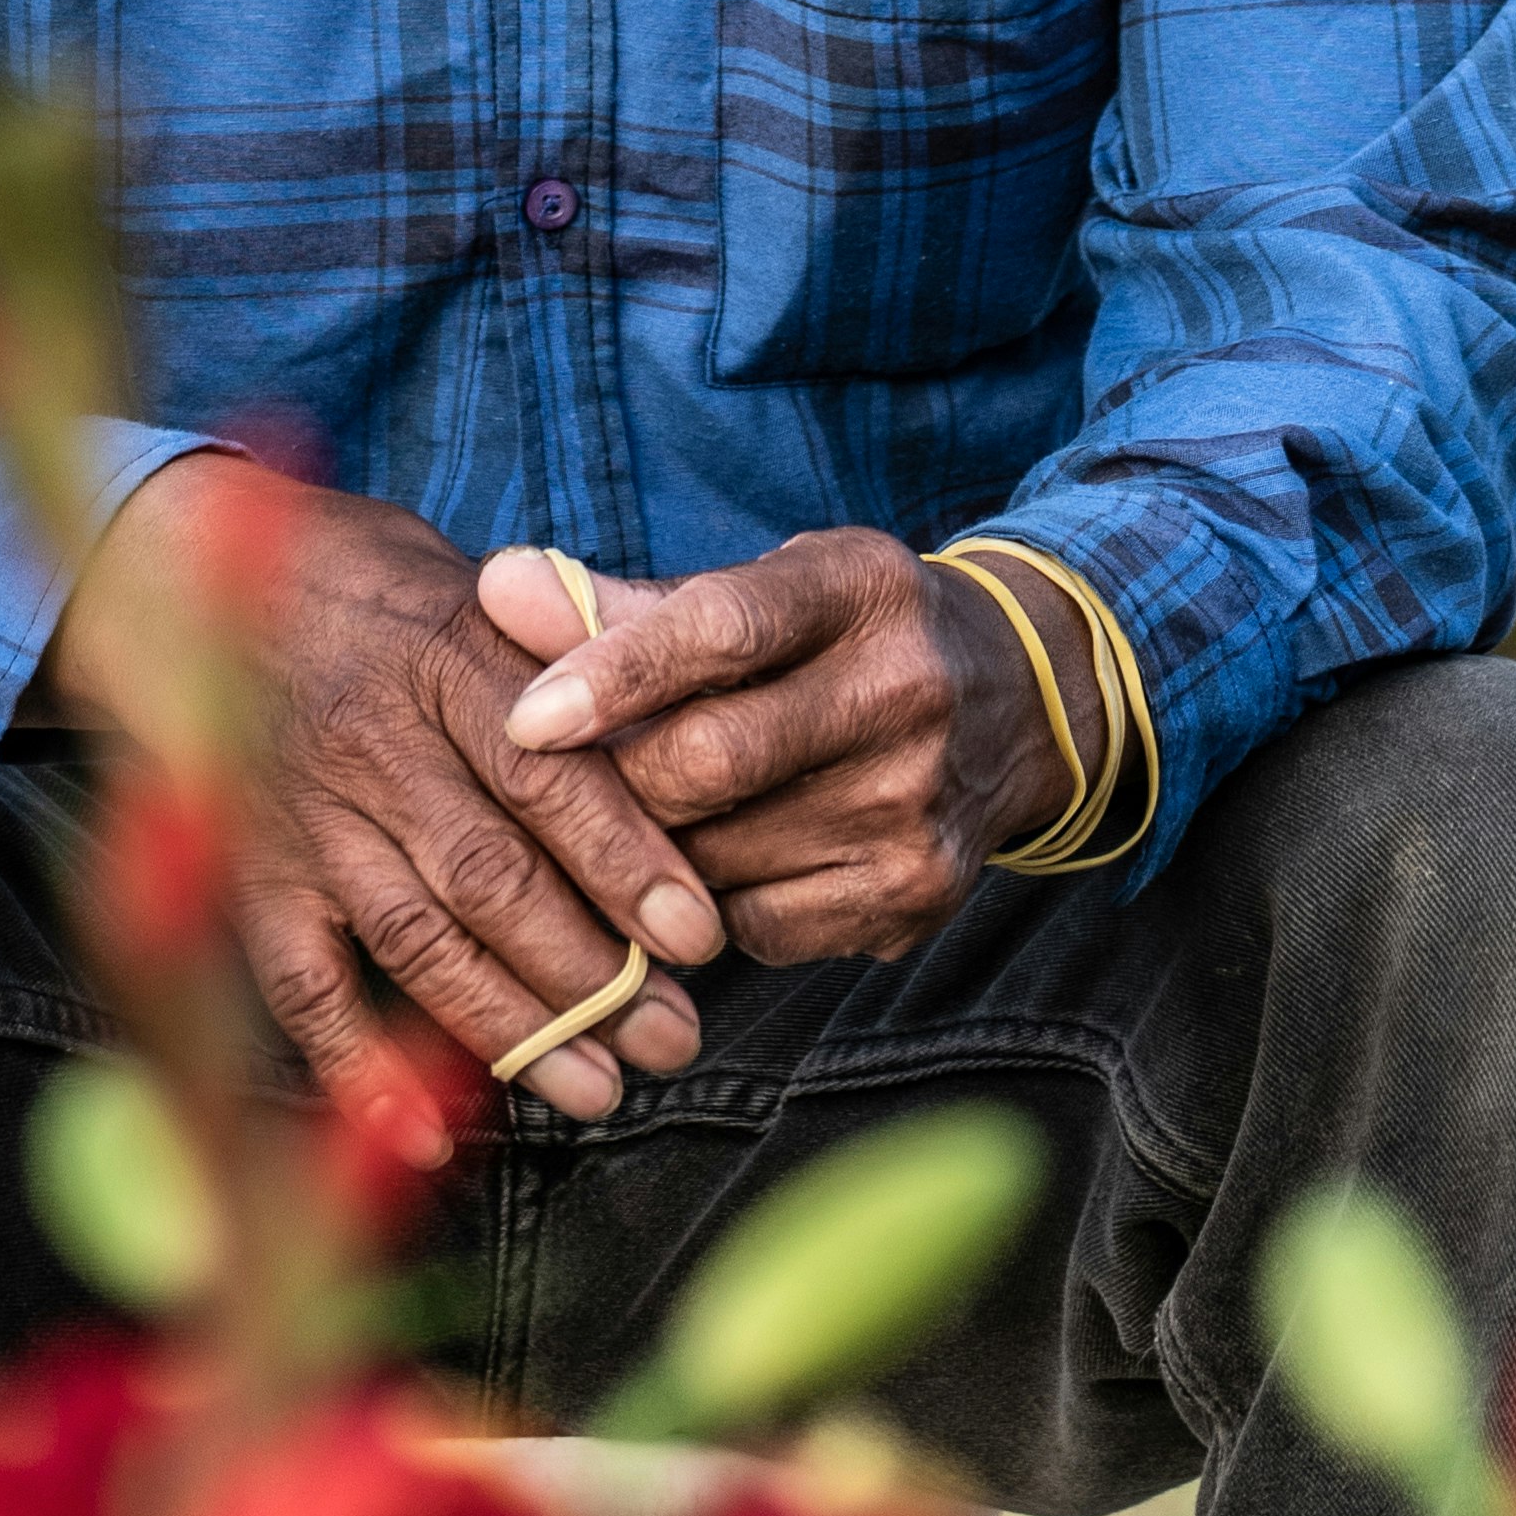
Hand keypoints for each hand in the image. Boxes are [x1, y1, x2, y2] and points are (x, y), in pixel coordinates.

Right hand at [49, 462, 722, 1135]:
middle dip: (594, 972)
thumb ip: (568, 654)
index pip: (551, 778)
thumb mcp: (477, 586)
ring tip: (601, 1091)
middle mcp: (374, 742)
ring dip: (514, 1029)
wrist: (198, 578)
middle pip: (492, 877)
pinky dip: (362, 1067)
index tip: (699, 933)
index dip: (628, 861)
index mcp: (447, 657)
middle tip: (676, 1035)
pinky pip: (304, 986)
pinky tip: (428, 1134)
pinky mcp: (253, 878)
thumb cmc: (379, 591)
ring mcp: (305, 818)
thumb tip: (688, 725)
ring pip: (417, 941)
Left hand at [478, 528, 1086, 969]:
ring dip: (656, 853)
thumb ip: (622, 605)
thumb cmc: (842, 638)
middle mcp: (904, 691)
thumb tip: (496, 587)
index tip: (524, 719)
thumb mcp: (762, 593)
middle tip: (566, 787)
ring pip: (717, 860)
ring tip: (649, 820)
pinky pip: (757, 927)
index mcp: (857, 588)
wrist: (1019, 702)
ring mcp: (916, 803)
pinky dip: (715, 907)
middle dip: (615, 785)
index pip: (719, 628)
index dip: (612, 675)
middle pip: (708, 763)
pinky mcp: (916, 895)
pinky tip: (730, 859)